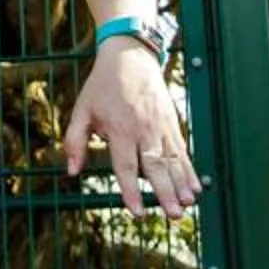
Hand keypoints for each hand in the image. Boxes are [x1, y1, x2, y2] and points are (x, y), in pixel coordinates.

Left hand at [62, 39, 199, 216]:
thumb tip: (71, 172)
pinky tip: (197, 187)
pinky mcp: (172, 124)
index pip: (126, 165)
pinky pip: (182, 151)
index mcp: (119, 129)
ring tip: (188, 205)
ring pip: (173, 161)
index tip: (136, 212)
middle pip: (155, 166)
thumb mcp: (82, 109)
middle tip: (173, 214)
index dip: (131, 190)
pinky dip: (190, 170)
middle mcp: (143, 130)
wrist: (130, 54)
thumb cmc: (103, 85)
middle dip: (165, 192)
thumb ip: (75, 141)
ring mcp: (160, 127)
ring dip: (182, 184)